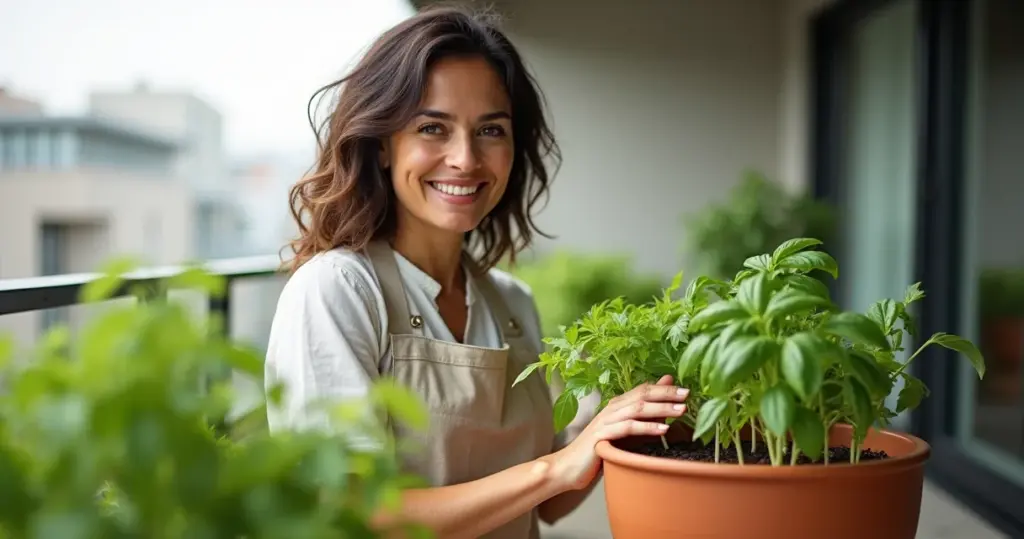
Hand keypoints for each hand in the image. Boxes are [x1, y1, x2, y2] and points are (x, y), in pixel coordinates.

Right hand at [549, 375, 688, 490]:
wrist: (569, 466)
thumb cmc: (599, 450)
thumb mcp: (624, 432)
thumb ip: (642, 417)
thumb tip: (662, 405)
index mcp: (617, 405)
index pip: (643, 389)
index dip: (664, 388)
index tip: (685, 389)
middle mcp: (612, 409)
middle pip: (642, 395)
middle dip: (666, 393)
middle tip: (686, 394)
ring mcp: (606, 421)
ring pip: (638, 409)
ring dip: (661, 409)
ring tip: (680, 410)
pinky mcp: (602, 435)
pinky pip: (628, 428)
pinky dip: (647, 427)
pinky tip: (662, 429)